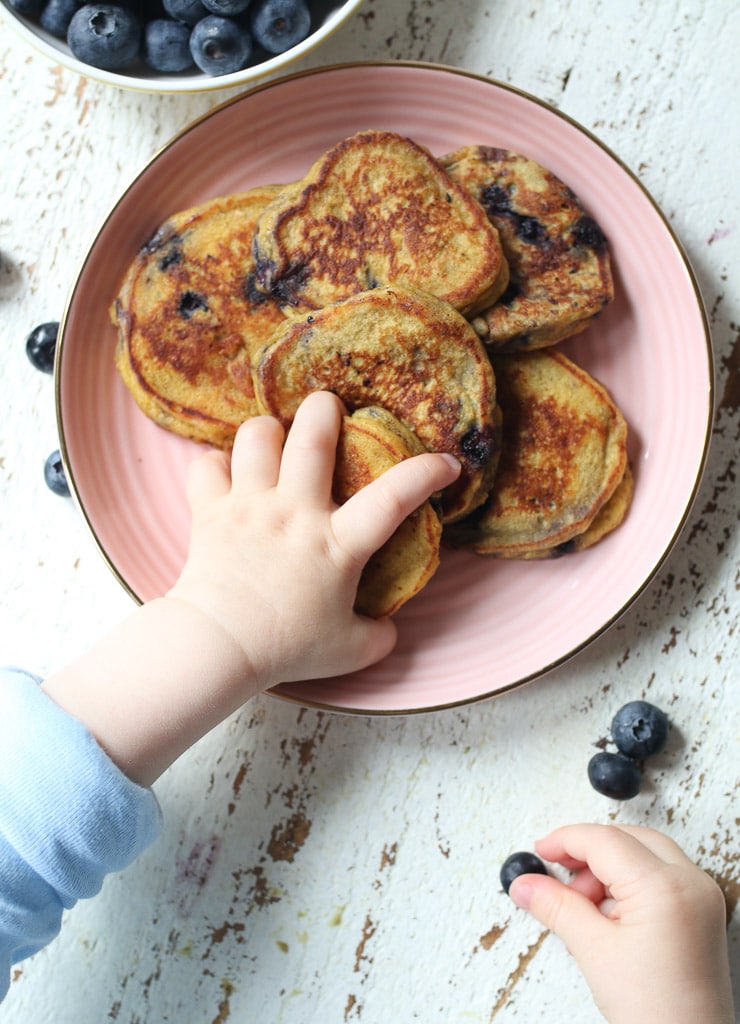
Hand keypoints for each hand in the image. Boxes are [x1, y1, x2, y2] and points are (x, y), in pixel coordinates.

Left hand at [169, 389, 459, 687]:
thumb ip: (378, 635)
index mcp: (336, 545)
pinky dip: (216, 463)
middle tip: (330, 406)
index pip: (392, 498)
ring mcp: (250, 507)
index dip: (425, 473)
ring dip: (268, 430)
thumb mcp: (350, 650)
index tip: (447, 462)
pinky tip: (227, 475)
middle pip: (312, 438)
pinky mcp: (210, 511)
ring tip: (275, 441)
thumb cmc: (285, 648)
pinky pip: (207, 465)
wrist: (218, 647)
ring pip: (256, 436)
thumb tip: (388, 626)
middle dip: (325, 409)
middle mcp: (294, 513)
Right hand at [508, 824, 733, 1023]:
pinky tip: (608, 913)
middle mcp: (691, 884)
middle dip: (588, 852)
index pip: (605, 841)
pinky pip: (661, 875)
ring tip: (584, 907)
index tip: (541, 851)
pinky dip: (630, 882)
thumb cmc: (657, 1013)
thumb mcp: (594, 952)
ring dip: (609, 868)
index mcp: (666, 888)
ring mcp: (701, 897)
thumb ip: (557, 907)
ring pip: (645, 853)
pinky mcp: (702, 912)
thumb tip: (527, 884)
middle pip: (628, 839)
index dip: (566, 840)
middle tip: (558, 872)